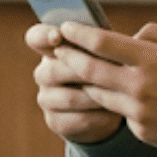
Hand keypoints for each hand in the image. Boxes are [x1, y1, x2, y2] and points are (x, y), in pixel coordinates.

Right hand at [27, 23, 121, 143]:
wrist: (107, 108)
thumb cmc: (108, 70)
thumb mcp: (105, 53)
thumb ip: (101, 44)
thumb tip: (116, 37)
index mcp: (52, 49)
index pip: (36, 37)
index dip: (43, 36)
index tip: (58, 35)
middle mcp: (43, 73)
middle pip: (54, 70)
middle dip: (84, 72)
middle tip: (112, 73)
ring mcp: (46, 98)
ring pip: (69, 98)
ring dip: (96, 96)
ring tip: (120, 95)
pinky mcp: (55, 121)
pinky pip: (78, 119)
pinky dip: (100, 117)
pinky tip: (115, 112)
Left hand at [43, 22, 156, 151]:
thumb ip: (153, 35)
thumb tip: (125, 35)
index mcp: (152, 59)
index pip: (101, 42)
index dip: (79, 34)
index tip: (67, 27)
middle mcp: (140, 85)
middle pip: (88, 68)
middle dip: (68, 57)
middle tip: (59, 49)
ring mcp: (137, 111)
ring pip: (96, 92)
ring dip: (83, 80)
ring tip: (76, 69)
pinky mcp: (138, 130)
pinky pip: (116, 112)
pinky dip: (110, 101)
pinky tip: (109, 93)